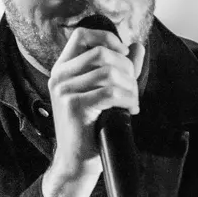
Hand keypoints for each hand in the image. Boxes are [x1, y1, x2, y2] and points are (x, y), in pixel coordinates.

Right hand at [46, 25, 144, 179]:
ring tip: (132, 101)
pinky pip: (110, 93)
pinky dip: (127, 100)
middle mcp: (59, 76)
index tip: (123, 54)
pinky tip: (130, 109)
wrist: (76, 161)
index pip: (81, 35)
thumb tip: (138, 47)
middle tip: (132, 87)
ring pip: (108, 73)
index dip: (106, 38)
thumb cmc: (90, 127)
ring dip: (130, 87)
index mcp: (63, 69)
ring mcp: (64, 91)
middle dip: (126, 68)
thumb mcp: (104, 92)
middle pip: (101, 53)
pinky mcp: (73, 106)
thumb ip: (120, 68)